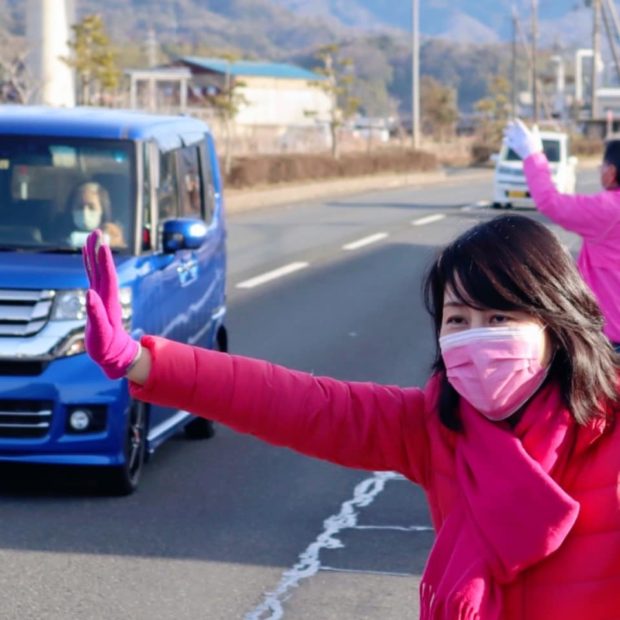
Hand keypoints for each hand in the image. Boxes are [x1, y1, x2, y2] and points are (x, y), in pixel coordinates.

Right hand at [82, 230, 139, 378]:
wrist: (114, 354)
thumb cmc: (106, 346)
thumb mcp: (100, 332)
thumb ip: (95, 313)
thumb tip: (89, 293)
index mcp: (109, 301)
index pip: (107, 276)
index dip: (104, 261)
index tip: (102, 244)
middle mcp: (107, 295)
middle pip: (103, 268)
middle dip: (99, 251)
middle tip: (96, 231)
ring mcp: (102, 296)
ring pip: (98, 270)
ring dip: (94, 254)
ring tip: (91, 237)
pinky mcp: (97, 299)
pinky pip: (92, 278)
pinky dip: (89, 265)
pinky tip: (87, 256)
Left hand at [503, 119, 542, 159]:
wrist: (532, 157)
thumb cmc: (536, 147)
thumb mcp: (537, 138)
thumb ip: (535, 131)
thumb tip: (535, 125)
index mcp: (526, 133)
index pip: (520, 126)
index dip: (517, 122)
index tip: (515, 119)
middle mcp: (520, 137)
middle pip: (514, 129)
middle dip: (511, 126)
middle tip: (508, 123)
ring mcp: (517, 142)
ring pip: (510, 135)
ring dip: (507, 132)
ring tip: (504, 130)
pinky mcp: (514, 147)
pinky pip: (508, 143)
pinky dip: (506, 141)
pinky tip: (504, 139)